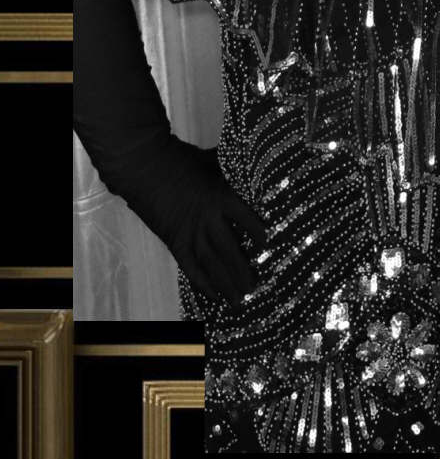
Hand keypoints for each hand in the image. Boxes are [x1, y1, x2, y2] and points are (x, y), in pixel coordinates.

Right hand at [151, 140, 271, 303]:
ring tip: (239, 300)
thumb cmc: (183, 159)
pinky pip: (189, 266)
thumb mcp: (215, 160)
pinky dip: (201, 282)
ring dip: (225, 282)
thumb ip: (235, 168)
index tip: (274, 246)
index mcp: (221, 195)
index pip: (246, 217)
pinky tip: (213, 295)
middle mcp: (207, 218)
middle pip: (229, 247)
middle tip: (257, 286)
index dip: (259, 232)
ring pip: (210, 262)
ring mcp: (189, 231)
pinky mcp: (174, 240)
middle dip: (243, 269)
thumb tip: (258, 165)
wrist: (147, 166)